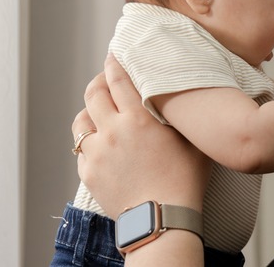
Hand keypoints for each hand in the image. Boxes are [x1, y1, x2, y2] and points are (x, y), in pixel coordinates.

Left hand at [74, 54, 210, 216]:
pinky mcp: (88, 173)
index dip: (114, 63)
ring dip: (89, 112)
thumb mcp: (192, 140)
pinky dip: (90, 143)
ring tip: (99, 113)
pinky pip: (82, 150)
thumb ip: (182, 115)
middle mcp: (113, 131)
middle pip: (93, 93)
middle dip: (98, 81)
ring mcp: (97, 153)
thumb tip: (184, 96)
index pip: (118, 79)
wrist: (162, 218)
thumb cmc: (184, 181)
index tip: (114, 55)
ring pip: (81, 120)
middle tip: (106, 79)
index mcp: (138, 119)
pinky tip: (102, 145)